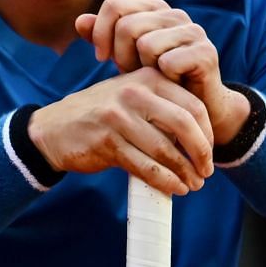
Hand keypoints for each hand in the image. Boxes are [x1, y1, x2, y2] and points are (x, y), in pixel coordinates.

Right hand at [27, 68, 214, 195]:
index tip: (210, 153)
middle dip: (201, 152)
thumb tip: (202, 135)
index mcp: (148, 78)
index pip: (193, 104)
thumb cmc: (102, 115)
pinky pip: (146, 166)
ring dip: (184, 172)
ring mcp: (119, 117)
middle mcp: (134, 93)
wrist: (55, 129)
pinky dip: (165, 181)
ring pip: (165, 149)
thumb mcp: (131, 96)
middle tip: (207, 171)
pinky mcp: (108, 142)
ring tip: (193, 184)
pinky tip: (175, 189)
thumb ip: (162, 104)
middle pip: (184, 124)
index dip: (208, 133)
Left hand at [75, 0, 250, 143]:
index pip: (115, 6)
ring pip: (146, 44)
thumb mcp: (123, 58)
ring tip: (153, 80)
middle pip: (127, 25)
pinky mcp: (206, 52)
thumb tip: (80, 21)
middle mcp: (175, 14)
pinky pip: (167, 62)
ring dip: (144, 70)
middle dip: (122, 56)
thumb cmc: (156, 82)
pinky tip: (171, 86)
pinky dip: (164, 80)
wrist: (195, 109)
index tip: (102, 58)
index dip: (101, 33)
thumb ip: (103, 38)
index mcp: (155, 9)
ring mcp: (193, 31)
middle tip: (131, 74)